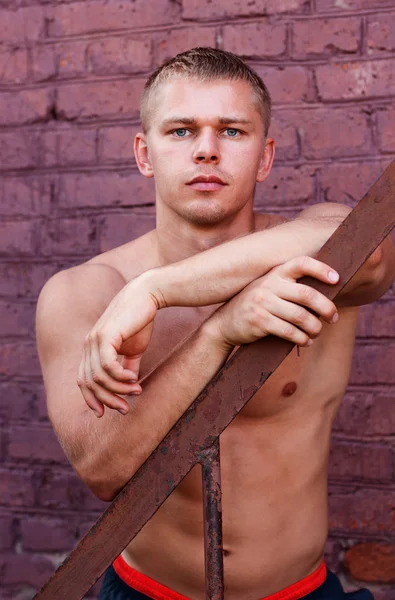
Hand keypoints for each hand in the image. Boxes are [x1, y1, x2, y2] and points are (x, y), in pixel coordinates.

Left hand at [77, 272, 160, 417]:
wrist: (147, 296)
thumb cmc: (140, 320)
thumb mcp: (133, 349)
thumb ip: (129, 367)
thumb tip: (129, 385)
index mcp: (91, 348)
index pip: (83, 380)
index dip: (91, 399)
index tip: (104, 414)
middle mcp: (87, 345)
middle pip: (89, 383)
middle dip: (107, 400)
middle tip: (125, 409)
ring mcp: (94, 340)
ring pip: (99, 377)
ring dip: (118, 390)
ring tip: (136, 392)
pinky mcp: (105, 336)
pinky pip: (107, 365)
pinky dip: (120, 377)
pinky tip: (133, 380)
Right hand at [205, 256, 339, 349]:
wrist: (224, 324)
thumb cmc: (255, 306)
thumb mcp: (268, 289)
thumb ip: (289, 287)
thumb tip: (325, 296)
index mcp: (274, 274)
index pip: (301, 263)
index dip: (321, 269)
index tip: (336, 279)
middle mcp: (269, 285)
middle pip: (307, 295)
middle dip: (326, 308)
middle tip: (334, 318)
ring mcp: (262, 303)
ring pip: (301, 316)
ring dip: (315, 328)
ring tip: (317, 333)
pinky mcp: (259, 321)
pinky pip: (289, 332)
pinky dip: (302, 339)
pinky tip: (305, 341)